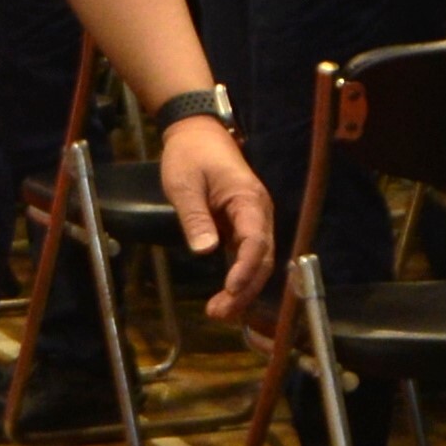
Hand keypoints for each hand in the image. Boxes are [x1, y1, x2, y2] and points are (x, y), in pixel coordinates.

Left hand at [158, 118, 282, 322]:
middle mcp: (259, 213)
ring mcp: (253, 220)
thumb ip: (195, 217)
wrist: (197, 132)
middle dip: (244, 289)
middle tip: (219, 312)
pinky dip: (238, 277)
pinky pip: (247, 256)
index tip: (231, 289)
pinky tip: (225, 297)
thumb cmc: (190, 154)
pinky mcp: (243, 226)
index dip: (246, 268)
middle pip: (261, 258)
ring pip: (256, 261)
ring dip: (242, 289)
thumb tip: (205, 251)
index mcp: (248, 199)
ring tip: (219, 312)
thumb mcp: (184, 184)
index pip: (256, 240)